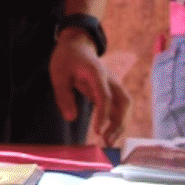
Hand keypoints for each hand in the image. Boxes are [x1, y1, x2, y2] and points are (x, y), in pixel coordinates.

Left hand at [50, 29, 129, 146]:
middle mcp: (109, 79)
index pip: (105, 97)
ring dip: (121, 123)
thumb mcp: (58, 74)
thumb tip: (71, 118)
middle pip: (124, 101)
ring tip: (108, 140)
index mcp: (96, 73)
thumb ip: (63, 96)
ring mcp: (112, 83)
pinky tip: (108, 132)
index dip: (103, 115)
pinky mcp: (111, 89)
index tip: (97, 132)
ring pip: (125, 104)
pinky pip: (120, 105)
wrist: (77, 43)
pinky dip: (118, 119)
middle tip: (107, 141)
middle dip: (120, 123)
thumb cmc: (66, 58)